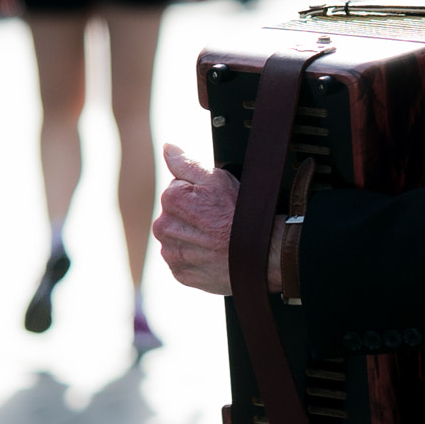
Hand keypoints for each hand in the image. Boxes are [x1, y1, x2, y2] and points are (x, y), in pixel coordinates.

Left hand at [154, 144, 236, 293]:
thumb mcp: (217, 179)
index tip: (212, 202)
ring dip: (191, 237)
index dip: (196, 193)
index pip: (175, 190)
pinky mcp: (180, 274)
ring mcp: (172, 254)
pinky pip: (182, 261)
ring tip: (215, 237)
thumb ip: (187, 163)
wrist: (260, 254)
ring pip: (177, 238)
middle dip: (190, 215)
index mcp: (171, 201)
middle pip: (174, 215)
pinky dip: (195, 257)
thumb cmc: (241, 215)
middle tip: (215, 220)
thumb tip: (168, 149)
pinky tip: (212, 253)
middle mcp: (164, 229)